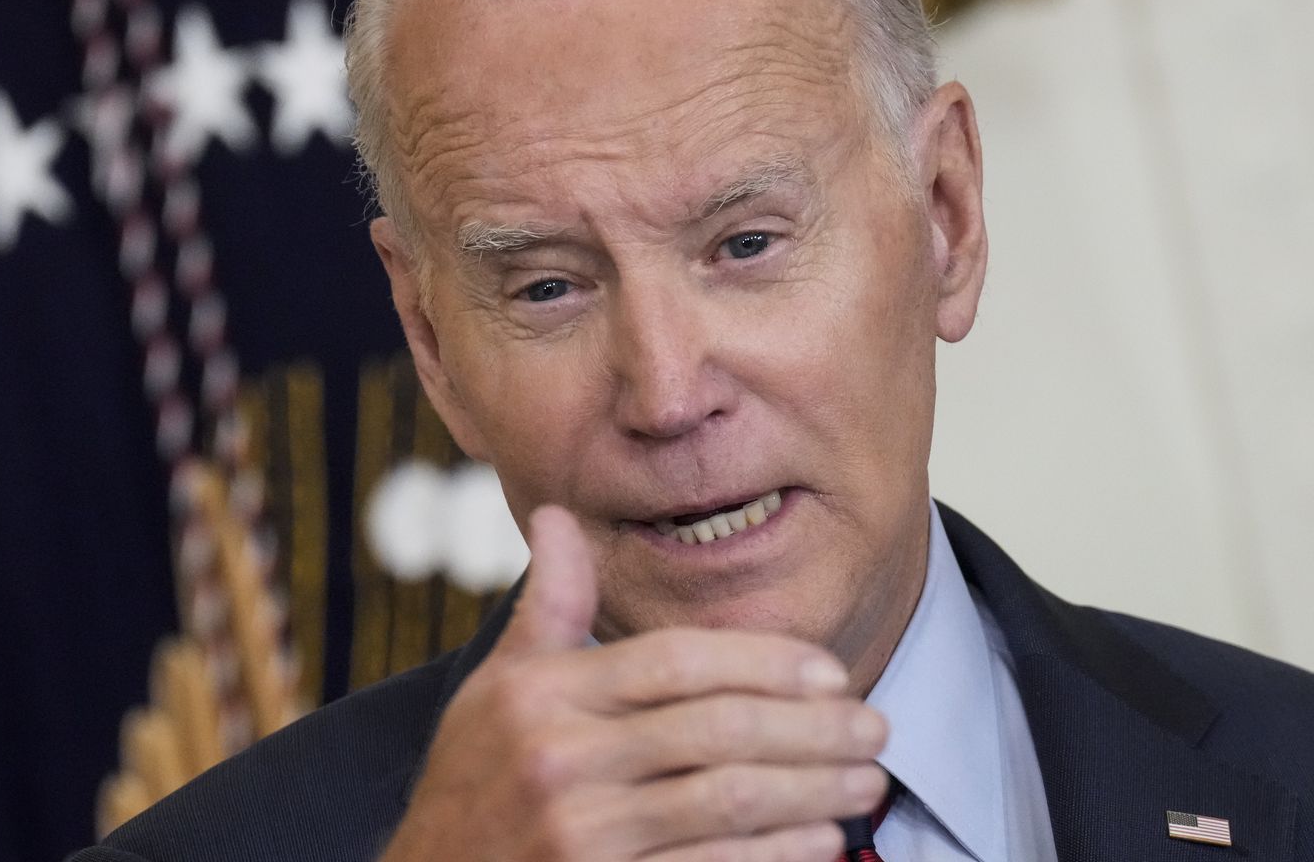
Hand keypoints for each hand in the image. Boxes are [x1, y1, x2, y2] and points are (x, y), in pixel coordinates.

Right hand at [380, 506, 888, 861]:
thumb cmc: (472, 783)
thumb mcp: (497, 688)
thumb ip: (548, 607)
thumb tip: (557, 517)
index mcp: (541, 695)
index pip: (674, 661)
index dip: (762, 662)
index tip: (828, 671)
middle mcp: (559, 758)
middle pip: (714, 729)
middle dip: (810, 728)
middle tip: (873, 725)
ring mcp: (581, 831)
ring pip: (726, 800)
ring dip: (811, 790)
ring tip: (865, 781)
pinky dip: (776, 855)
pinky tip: (819, 841)